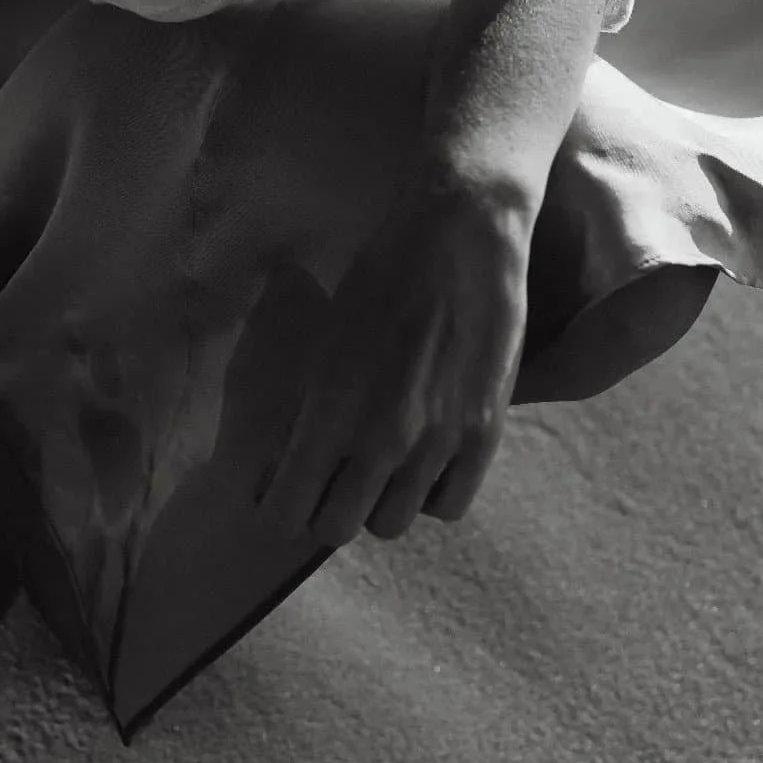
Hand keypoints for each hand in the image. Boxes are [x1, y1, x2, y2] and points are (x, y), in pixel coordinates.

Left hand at [254, 172, 536, 544]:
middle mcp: (381, 439)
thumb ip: (307, 406)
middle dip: (323, 508)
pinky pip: (448, 506)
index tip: (283, 489)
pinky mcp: (483, 434)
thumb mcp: (321, 338)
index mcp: (329, 411)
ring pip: (390, 523)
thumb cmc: (378, 273)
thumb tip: (288, 454)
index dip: (279, 505)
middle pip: (335, 528)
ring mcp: (437, 442)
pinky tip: (425, 461)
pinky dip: (432, 493)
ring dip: (377, 502)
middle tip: (328, 479)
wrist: (458, 233)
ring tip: (379, 467)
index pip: (286, 510)